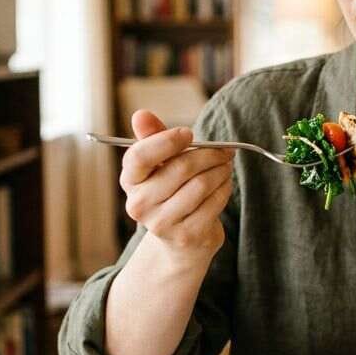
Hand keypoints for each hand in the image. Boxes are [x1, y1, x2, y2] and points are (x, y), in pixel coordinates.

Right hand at [120, 109, 233, 254]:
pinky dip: (225, 188)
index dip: (167, 141)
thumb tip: (140, 115)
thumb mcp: (160, 164)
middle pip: (180, 167)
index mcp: (130, 180)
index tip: (189, 133)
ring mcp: (162, 223)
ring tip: (225, 166)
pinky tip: (224, 184)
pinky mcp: (186, 236)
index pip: (140, 156)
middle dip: (209, 154)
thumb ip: (153, 138)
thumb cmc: (171, 191)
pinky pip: (214, 202)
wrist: (181, 239)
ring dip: (221, 170)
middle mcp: (139, 204)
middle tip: (224, 150)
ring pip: (201, 184)